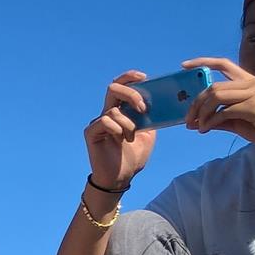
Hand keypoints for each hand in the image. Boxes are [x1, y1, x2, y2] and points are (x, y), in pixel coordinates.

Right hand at [84, 71, 157, 189]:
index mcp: (121, 111)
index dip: (130, 77)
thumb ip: (151, 118)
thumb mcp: (149, 135)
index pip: (121, 86)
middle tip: (143, 108)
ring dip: (128, 123)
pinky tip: (122, 139)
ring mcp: (98, 122)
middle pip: (113, 88)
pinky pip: (104, 121)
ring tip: (131, 137)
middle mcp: (107, 113)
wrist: (121, 177)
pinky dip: (117, 129)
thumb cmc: (133, 157)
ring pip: (113, 110)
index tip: (144, 77)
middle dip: (131, 94)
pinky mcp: (91, 132)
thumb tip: (162, 103)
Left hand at [183, 57, 254, 153]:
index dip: (204, 62)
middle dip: (196, 102)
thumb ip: (221, 117)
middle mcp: (254, 83)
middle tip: (187, 119)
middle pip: (214, 86)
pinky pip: (224, 111)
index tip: (185, 66)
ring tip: (196, 126)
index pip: (225, 64)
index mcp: (252, 82)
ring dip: (201, 112)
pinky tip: (205, 129)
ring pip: (216, 96)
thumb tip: (197, 121)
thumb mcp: (241, 122)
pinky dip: (210, 121)